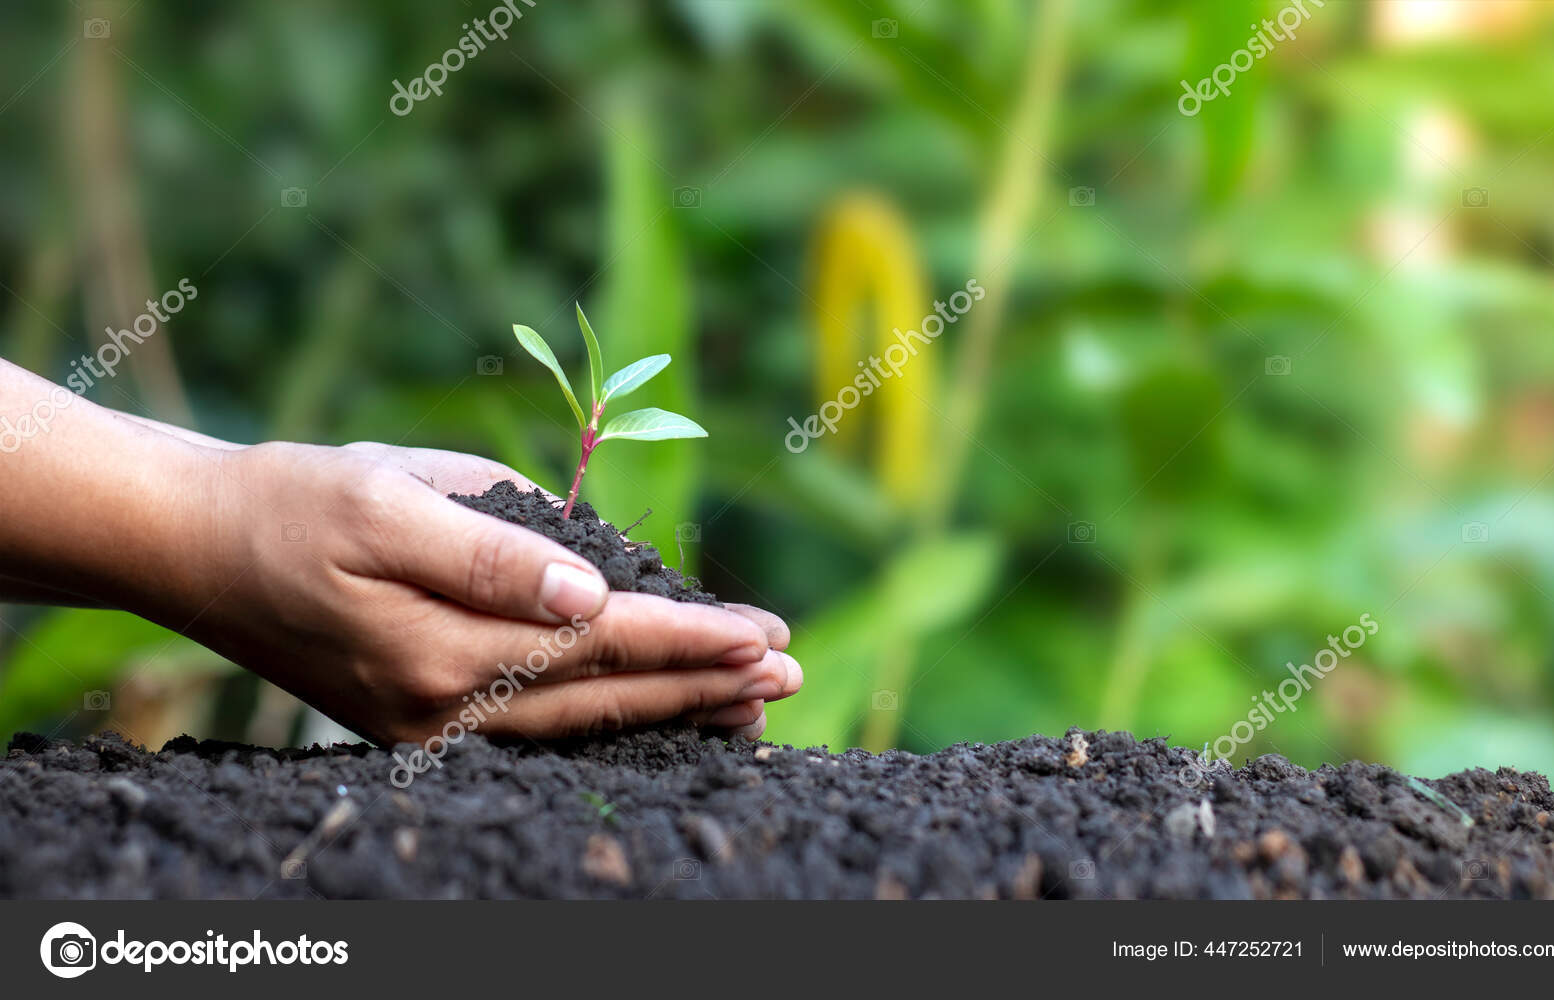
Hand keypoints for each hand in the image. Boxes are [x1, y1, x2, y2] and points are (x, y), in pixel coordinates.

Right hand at [171, 440, 800, 745]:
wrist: (197, 546)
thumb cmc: (295, 501)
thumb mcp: (389, 497)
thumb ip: (493, 551)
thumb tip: (593, 595)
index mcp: (442, 647)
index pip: (602, 645)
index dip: (691, 640)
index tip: (766, 634)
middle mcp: (443, 707)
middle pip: (604, 696)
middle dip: (703, 685)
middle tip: (789, 675)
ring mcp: (430, 728)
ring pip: (579, 725)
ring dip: (669, 712)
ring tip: (748, 706)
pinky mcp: (420, 726)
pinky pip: (539, 731)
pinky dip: (608, 719)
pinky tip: (654, 711)